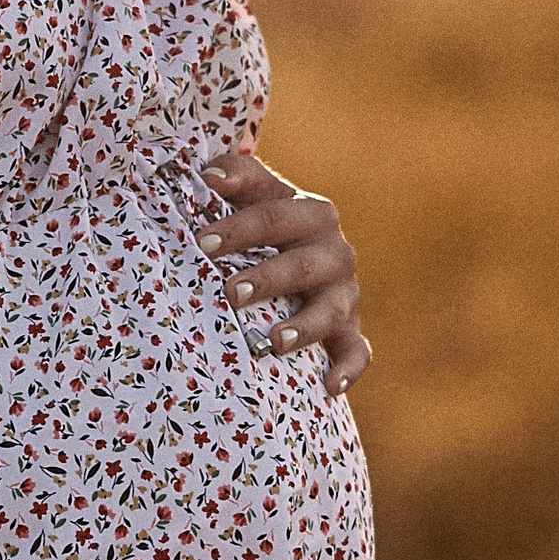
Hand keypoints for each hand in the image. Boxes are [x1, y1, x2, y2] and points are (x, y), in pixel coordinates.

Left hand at [197, 151, 371, 395]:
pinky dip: (348, 369)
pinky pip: (357, 351)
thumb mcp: (257, 194)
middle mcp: (336, 252)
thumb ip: (236, 176)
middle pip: (302, 264)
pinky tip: (329, 386)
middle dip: (268, 278)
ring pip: (331, 310)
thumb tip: (208, 173)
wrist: (303, 253)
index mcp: (312, 213)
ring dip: (305, 326)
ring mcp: (345, 293)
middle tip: (230, 292)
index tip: (201, 243)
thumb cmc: (267, 224)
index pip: (274, 217)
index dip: (238, 228)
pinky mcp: (350, 329)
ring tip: (274, 340)